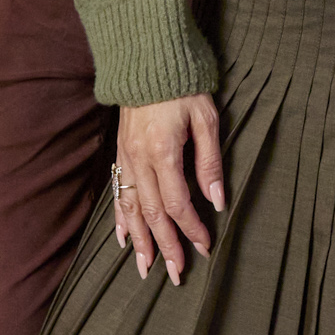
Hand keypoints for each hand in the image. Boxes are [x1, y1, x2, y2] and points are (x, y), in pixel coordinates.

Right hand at [112, 95, 223, 281]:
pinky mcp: (120, 152)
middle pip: (153, 214)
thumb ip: (210, 162)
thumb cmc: (184, 86)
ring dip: (139, 242)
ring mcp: (126, 157)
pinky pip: (118, 192)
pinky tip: (122, 238)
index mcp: (163, 152)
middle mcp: (140, 160)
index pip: (178, 204)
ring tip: (146, 268)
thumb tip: (217, 201)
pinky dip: (120, 218)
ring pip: (131, 209)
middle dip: (165, 247)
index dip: (192, 229)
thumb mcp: (207, 118)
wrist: (148, 58)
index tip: (204, 248)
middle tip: (176, 276)